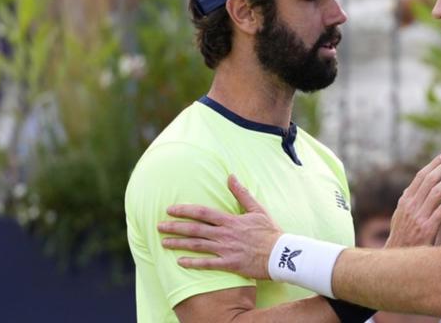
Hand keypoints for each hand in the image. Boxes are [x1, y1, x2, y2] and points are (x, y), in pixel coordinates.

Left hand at [158, 175, 281, 279]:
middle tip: (159, 226)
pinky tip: (179, 262)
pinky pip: (207, 264)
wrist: (281, 254)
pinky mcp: (230, 264)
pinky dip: (192, 263)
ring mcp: (226, 250)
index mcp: (230, 220)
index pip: (202, 212)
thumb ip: (241, 193)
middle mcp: (225, 234)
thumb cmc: (270, 231)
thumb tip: (231, 176)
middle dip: (175, 227)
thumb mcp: (257, 208)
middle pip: (194, 229)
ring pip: (197, 245)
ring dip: (178, 244)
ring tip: (163, 243)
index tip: (170, 209)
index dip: (184, 210)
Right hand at [384, 151, 440, 247]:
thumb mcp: (399, 217)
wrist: (398, 259)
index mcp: (406, 200)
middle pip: (430, 179)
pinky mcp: (428, 229)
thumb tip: (410, 189)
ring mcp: (419, 217)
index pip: (421, 176)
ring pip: (437, 191)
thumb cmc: (402, 238)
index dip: (434, 164)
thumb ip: (406, 202)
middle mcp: (411, 206)